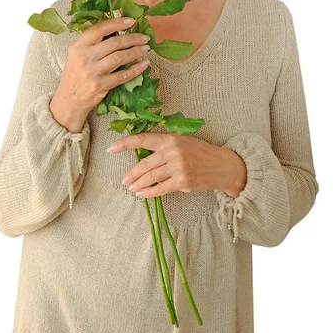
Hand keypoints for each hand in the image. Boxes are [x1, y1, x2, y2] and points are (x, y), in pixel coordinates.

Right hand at [52, 16, 149, 118]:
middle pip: (114, 43)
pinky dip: (135, 69)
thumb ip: (92, 44)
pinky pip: (123, 76)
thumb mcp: (76, 55)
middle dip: (133, 38)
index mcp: (78, 46)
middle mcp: (84, 58)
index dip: (117, 23)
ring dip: (136, 52)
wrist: (69, 100)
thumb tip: (117, 30)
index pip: (99, 29)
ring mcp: (92, 72)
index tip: (131, 20)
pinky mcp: (101, 85)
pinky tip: (144, 65)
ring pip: (120, 57)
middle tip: (144, 37)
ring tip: (146, 49)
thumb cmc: (75, 75)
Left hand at [107, 132, 246, 198]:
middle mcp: (172, 151)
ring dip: (137, 184)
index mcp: (170, 138)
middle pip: (144, 163)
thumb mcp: (182, 142)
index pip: (142, 139)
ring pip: (150, 177)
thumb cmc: (200, 152)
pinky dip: (149, 193)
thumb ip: (164, 146)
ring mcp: (177, 167)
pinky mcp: (182, 182)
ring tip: (131, 187)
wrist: (222, 165)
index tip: (110, 148)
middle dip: (131, 173)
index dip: (124, 144)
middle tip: (124, 180)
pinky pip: (160, 189)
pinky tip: (142, 194)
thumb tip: (142, 153)